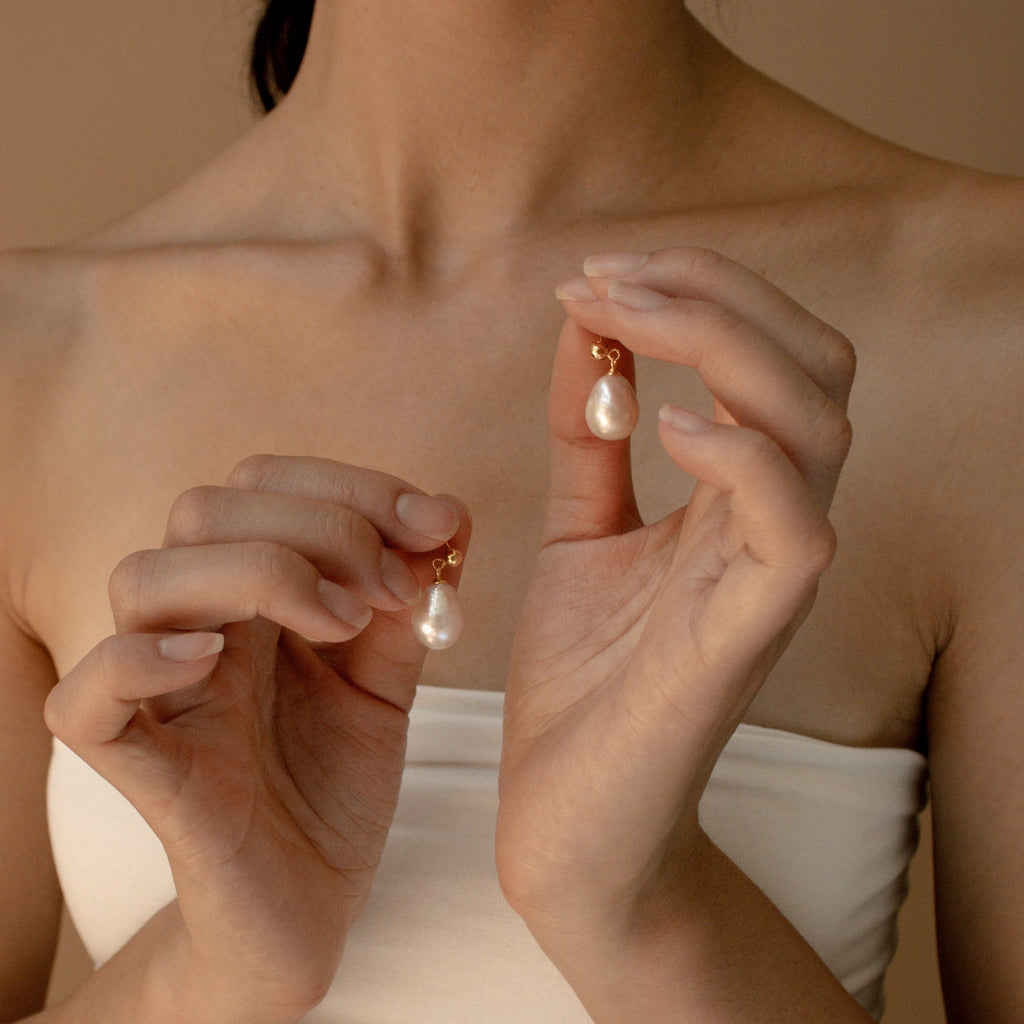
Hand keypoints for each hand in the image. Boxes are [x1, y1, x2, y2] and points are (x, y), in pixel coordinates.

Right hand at [45, 456, 468, 1022]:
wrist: (310, 905)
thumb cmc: (337, 785)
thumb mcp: (389, 680)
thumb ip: (408, 605)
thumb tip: (449, 515)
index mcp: (253, 598)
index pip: (266, 485)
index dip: (354, 485)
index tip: (440, 524)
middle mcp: (199, 628)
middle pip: (204, 509)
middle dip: (320, 524)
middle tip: (393, 586)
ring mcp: (164, 696)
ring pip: (141, 577)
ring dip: (258, 573)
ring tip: (341, 625)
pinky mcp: (145, 772)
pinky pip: (84, 700)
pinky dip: (141, 661)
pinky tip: (220, 658)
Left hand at [498, 249, 853, 941]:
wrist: (570, 817)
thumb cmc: (583, 682)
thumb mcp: (577, 528)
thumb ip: (588, 431)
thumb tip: (586, 322)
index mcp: (737, 498)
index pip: (772, 355)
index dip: (698, 290)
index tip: (595, 277)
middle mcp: (770, 528)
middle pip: (815, 365)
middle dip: (714, 291)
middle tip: (606, 277)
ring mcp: (768, 581)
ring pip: (815, 424)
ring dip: (718, 343)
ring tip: (621, 320)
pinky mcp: (747, 638)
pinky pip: (795, 527)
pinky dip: (739, 454)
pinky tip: (659, 425)